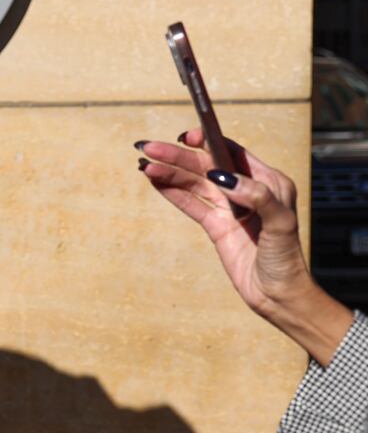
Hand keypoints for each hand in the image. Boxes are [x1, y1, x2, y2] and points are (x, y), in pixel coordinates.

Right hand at [138, 128, 351, 362]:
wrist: (277, 295)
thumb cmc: (287, 259)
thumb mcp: (280, 224)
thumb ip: (257, 196)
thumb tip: (222, 178)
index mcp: (268, 182)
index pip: (232, 153)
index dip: (209, 141)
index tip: (187, 137)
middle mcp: (246, 191)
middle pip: (206, 166)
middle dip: (178, 156)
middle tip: (150, 148)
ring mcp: (228, 208)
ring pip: (194, 184)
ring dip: (169, 173)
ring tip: (145, 165)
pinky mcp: (215, 226)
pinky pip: (191, 204)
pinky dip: (172, 192)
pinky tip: (155, 181)